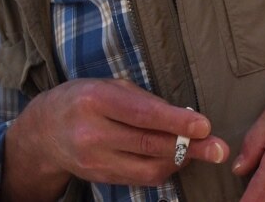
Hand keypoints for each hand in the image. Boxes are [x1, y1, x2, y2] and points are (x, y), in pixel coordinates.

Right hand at [1, 78, 229, 200]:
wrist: (45, 131)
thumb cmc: (85, 99)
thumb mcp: (111, 86)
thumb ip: (146, 101)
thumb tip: (187, 118)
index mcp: (95, 99)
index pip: (142, 114)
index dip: (176, 122)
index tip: (204, 126)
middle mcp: (91, 132)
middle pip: (148, 145)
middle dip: (190, 148)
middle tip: (219, 148)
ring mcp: (94, 160)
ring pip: (148, 168)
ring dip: (180, 160)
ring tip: (198, 149)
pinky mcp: (99, 178)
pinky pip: (141, 179)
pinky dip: (163, 169)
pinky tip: (175, 157)